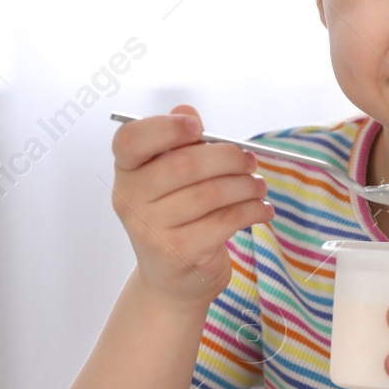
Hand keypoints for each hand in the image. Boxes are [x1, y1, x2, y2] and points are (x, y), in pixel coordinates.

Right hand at [110, 104, 273, 305]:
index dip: (165, 127)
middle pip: (183, 165)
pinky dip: (253, 211)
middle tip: (250, 161)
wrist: (172, 278)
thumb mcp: (171, 179)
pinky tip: (262, 209)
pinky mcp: (179, 253)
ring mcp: (151, 229)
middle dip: (228, 157)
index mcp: (127, 171)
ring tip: (258, 186)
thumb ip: (179, 143)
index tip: (198, 127)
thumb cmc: (177, 217)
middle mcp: (130, 199)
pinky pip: (226, 221)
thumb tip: (187, 110)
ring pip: (210, 193)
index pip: (131, 140)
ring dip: (246, 186)